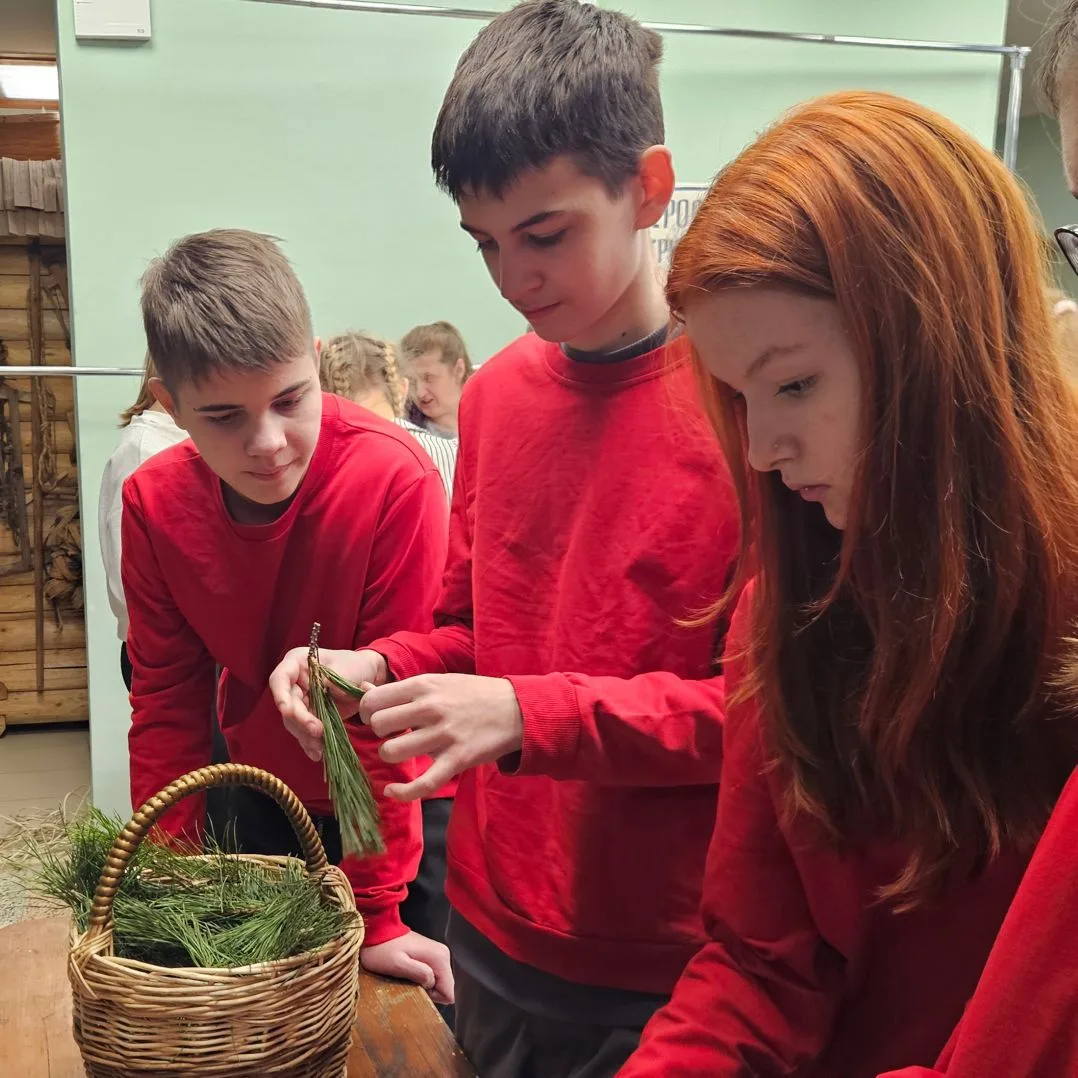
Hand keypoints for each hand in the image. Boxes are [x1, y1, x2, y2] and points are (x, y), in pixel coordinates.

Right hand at [269, 647, 387, 760]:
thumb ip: (334, 678)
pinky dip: (310, 744)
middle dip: (300, 720)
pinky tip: (318, 754)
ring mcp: (300, 701)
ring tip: (320, 747)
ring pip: (293, 722)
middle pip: (287, 704)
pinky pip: (304, 732)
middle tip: (317, 731)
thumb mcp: (348, 668)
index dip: (280, 695)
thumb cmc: (355, 665)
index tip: (286, 710)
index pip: (280, 679)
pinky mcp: (309, 716)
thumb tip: (323, 687)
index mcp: (298, 663)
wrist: (366, 677)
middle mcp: (294, 682)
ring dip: (305, 736)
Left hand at [361, 674, 522, 800]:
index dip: (368, 713)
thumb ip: (402, 690)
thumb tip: (363, 690)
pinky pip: (421, 784)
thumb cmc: (473, 693)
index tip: (378, 719)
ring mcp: (443, 735)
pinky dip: (401, 793)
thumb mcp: (438, 682)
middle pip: (378, 726)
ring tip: (404, 752)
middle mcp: (430, 708)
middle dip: (379, 734)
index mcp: (423, 686)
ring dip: (391, 756)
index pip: (373, 701)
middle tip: (393, 735)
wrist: (516, 709)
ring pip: (391, 753)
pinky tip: (393, 792)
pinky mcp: (456, 760)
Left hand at [361, 930, 454, 1004]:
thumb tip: (432, 983)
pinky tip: (409, 972)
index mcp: (439, 958)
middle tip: (409, 982)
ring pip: (438, 982)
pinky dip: (422, 979)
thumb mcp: (398, 964)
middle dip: (429, 991)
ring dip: (424, 985)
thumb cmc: (384, 949)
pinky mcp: (431, 954)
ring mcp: (438, 953)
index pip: (449, 991)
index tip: (417, 988)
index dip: (433, 996)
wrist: (378, 930)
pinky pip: (433, 975)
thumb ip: (419, 973)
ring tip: (407, 976)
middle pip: (445, 987)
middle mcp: (443, 955)